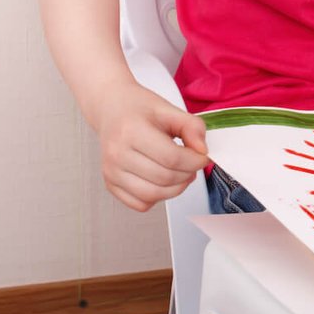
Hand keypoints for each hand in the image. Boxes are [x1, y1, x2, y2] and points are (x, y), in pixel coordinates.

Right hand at [91, 82, 209, 211]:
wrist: (112, 111)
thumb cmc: (140, 110)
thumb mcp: (170, 110)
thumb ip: (192, 127)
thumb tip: (202, 151)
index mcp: (131, 132)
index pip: (171, 157)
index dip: (195, 161)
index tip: (203, 157)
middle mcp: (117, 155)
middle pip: (164, 178)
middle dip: (188, 174)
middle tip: (194, 164)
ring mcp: (111, 172)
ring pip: (152, 195)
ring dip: (176, 188)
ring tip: (182, 173)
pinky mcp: (110, 184)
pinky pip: (140, 204)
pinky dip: (158, 198)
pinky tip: (163, 181)